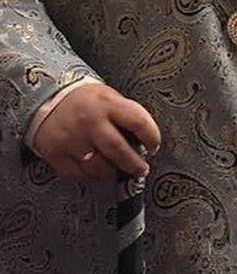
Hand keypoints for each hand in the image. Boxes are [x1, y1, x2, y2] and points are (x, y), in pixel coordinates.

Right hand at [32, 83, 159, 183]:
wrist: (46, 98)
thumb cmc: (85, 101)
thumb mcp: (109, 97)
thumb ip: (127, 115)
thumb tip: (144, 141)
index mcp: (107, 104)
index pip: (139, 123)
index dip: (152, 139)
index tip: (153, 147)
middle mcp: (90, 121)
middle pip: (119, 151)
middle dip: (135, 165)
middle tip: (141, 169)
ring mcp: (72, 139)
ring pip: (100, 168)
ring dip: (113, 173)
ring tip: (117, 170)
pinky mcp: (57, 153)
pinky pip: (80, 174)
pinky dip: (92, 176)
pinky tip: (97, 170)